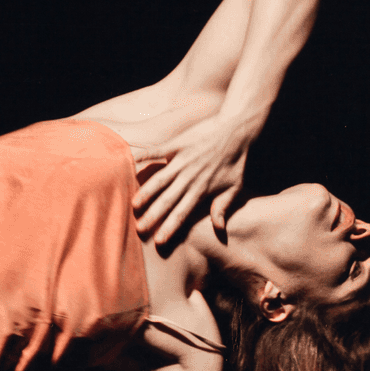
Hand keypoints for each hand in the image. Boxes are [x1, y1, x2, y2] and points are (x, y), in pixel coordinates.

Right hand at [131, 113, 257, 246]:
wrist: (238, 129)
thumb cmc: (235, 161)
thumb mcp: (235, 187)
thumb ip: (223, 207)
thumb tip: (219, 229)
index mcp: (201, 190)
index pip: (182, 213)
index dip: (170, 227)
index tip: (159, 241)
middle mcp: (189, 178)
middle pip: (168, 201)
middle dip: (153, 216)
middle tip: (139, 229)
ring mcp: (182, 161)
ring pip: (160, 180)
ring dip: (146, 192)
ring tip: (134, 205)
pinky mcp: (178, 145)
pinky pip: (158, 151)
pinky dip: (144, 155)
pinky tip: (131, 161)